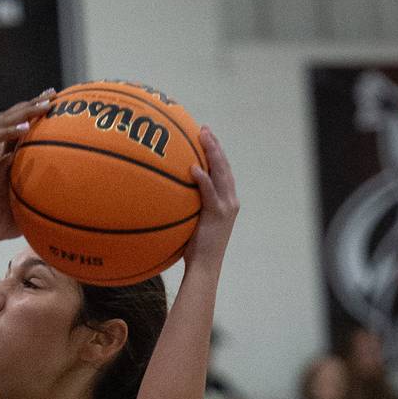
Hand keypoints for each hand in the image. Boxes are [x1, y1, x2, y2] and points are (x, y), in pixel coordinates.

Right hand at [0, 93, 55, 235]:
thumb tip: (11, 160)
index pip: (8, 121)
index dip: (27, 110)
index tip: (46, 102)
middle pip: (9, 114)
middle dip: (32, 102)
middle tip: (52, 93)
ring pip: (4, 120)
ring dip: (27, 111)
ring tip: (46, 105)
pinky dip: (10, 131)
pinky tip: (26, 127)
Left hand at [180, 125, 238, 274]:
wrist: (204, 268)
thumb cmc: (194, 251)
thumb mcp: (191, 224)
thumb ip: (187, 208)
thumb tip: (167, 198)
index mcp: (226, 201)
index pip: (223, 172)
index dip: (216, 153)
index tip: (206, 137)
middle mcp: (230, 201)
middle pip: (224, 166)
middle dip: (215, 145)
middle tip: (204, 129)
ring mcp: (226, 207)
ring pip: (221, 173)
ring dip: (213, 153)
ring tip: (203, 137)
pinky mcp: (218, 215)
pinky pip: (210, 193)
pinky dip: (203, 179)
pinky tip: (193, 168)